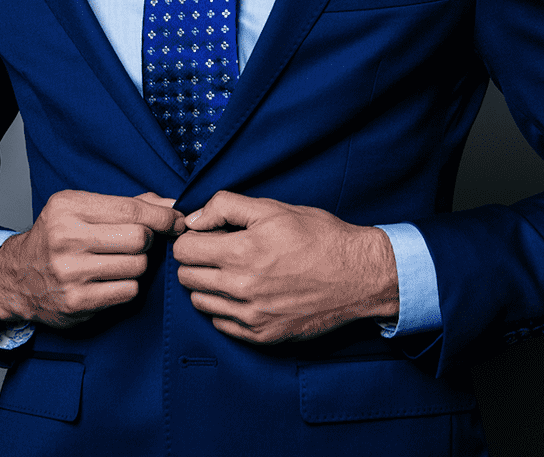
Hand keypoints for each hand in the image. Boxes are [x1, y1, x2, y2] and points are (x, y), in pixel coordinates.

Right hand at [0, 190, 182, 328]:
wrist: (17, 278)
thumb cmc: (57, 239)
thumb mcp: (81, 209)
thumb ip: (127, 204)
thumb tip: (173, 206)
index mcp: (67, 208)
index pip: (131, 210)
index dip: (162, 216)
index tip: (176, 221)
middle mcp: (66, 238)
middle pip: (140, 239)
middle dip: (148, 241)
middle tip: (138, 243)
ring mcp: (70, 272)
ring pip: (138, 266)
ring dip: (138, 265)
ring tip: (119, 263)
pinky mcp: (77, 302)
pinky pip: (128, 291)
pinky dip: (128, 286)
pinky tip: (111, 281)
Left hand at [172, 192, 397, 343]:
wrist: (360, 276)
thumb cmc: (319, 237)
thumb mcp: (273, 209)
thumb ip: (225, 207)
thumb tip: (192, 219)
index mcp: (241, 252)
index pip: (184, 250)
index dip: (191, 239)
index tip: (205, 236)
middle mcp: (241, 288)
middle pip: (186, 277)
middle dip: (195, 261)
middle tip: (216, 253)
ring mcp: (251, 316)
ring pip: (200, 302)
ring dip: (207, 286)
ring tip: (230, 273)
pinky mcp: (262, 335)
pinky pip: (221, 324)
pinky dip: (224, 309)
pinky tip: (243, 294)